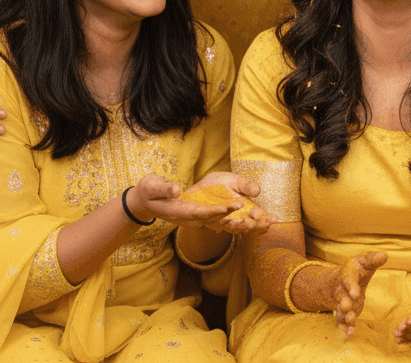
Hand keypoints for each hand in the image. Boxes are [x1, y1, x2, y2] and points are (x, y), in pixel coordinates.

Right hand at [126, 173, 272, 232]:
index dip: (220, 210)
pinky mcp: (200, 216)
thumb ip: (163, 188)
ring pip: (223, 223)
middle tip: (261, 220)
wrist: (144, 201)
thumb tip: (175, 190)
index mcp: (182, 212)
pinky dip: (237, 220)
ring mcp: (196, 219)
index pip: (203, 212)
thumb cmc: (148, 191)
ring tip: (265, 222)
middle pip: (218, 222)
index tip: (237, 205)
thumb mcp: (151, 186)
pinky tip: (254, 220)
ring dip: (243, 224)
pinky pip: (221, 220)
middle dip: (240, 222)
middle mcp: (192, 219)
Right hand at [326, 250, 386, 336]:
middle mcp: (341, 289)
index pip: (348, 279)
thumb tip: (385, 255)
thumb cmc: (357, 268)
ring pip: (341, 310)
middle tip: (347, 307)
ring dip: (345, 316)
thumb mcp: (364, 261)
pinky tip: (350, 333)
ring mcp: (342, 302)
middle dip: (344, 302)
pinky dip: (345, 327)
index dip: (351, 286)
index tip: (355, 292)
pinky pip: (342, 321)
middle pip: (341, 296)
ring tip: (351, 320)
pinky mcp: (345, 312)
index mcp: (347, 274)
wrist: (342, 278)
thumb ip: (373, 259)